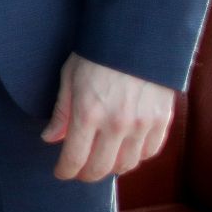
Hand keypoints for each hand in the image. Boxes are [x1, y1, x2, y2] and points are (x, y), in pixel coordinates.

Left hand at [43, 51, 174, 181]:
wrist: (136, 36)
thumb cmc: (96, 54)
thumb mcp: (69, 77)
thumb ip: (61, 112)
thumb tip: (50, 138)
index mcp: (88, 113)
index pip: (74, 159)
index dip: (65, 171)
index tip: (60, 173)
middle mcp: (116, 124)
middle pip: (100, 169)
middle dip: (85, 174)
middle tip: (78, 171)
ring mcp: (142, 125)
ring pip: (126, 165)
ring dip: (110, 168)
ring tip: (100, 161)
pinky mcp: (161, 121)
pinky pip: (149, 153)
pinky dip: (135, 157)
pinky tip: (125, 151)